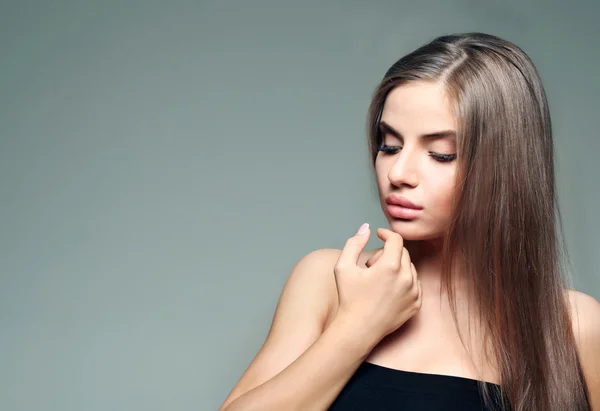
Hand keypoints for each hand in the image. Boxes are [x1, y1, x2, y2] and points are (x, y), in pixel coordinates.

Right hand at [333, 225, 422, 342]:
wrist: (358, 330)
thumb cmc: (349, 298)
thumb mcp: (343, 266)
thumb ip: (354, 243)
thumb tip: (366, 228)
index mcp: (390, 266)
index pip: (395, 239)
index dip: (386, 233)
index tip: (379, 235)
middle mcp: (407, 278)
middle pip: (403, 252)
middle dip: (388, 252)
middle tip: (371, 265)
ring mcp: (414, 292)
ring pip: (410, 268)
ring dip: (396, 267)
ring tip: (378, 279)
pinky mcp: (416, 304)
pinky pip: (414, 284)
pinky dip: (404, 282)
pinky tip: (387, 290)